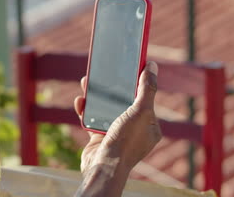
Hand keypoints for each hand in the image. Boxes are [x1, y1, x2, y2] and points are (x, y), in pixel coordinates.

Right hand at [74, 62, 160, 195]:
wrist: (104, 167)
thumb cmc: (126, 141)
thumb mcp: (140, 111)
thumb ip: (146, 89)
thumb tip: (152, 66)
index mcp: (150, 125)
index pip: (145, 98)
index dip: (136, 82)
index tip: (128, 67)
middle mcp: (134, 129)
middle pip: (123, 101)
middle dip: (112, 87)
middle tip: (104, 72)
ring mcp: (116, 133)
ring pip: (106, 108)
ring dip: (96, 96)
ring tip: (87, 82)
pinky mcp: (100, 137)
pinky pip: (92, 118)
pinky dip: (86, 109)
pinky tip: (80, 100)